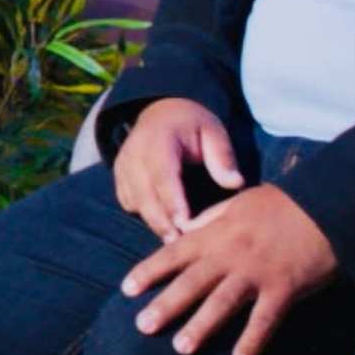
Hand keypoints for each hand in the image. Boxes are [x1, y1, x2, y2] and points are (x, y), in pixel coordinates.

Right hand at [111, 96, 243, 239]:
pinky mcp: (119, 175)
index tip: (184, 223)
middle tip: (178, 243)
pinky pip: (128, 201)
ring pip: (133, 200)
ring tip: (173, 240)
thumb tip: (235, 183)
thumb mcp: (213, 132)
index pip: (162, 173)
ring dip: (152, 221)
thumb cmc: (193, 125)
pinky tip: (162, 224)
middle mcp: (134, 151)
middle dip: (160, 220)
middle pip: (143, 192)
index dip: (171, 200)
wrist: (163, 111)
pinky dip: (142, 214)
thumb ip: (223, 156)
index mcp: (159, 137)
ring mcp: (123, 164)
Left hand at [121, 184, 341, 354]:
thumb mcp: (238, 203)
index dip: (149, 271)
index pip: (175, 253)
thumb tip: (184, 230)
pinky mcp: (285, 287)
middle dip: (166, 305)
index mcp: (217, 233)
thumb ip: (210, 219)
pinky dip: (253, 340)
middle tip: (141, 327)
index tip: (126, 289)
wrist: (328, 205)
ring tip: (181, 348)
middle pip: (192, 282)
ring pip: (223, 302)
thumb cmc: (282, 205)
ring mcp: (257, 272)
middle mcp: (232, 254)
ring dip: (202, 326)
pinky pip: (266, 318)